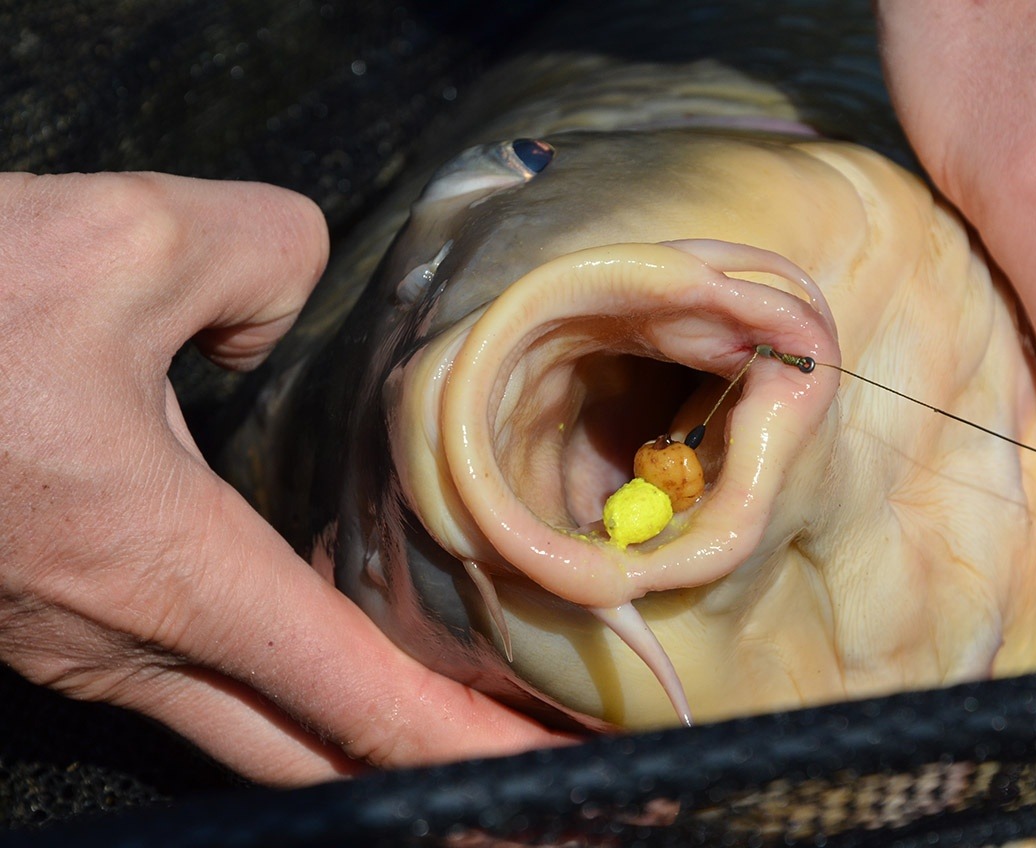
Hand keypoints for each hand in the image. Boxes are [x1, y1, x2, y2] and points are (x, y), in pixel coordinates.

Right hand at [0, 172, 567, 784]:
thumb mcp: (125, 237)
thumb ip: (264, 255)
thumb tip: (281, 298)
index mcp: (162, 569)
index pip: (357, 699)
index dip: (470, 751)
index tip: (567, 784)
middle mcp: (119, 639)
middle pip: (309, 754)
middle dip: (431, 782)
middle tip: (536, 785)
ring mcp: (71, 644)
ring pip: (241, 727)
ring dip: (349, 741)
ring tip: (450, 733)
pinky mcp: (39, 616)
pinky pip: (186, 680)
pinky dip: (274, 690)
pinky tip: (314, 663)